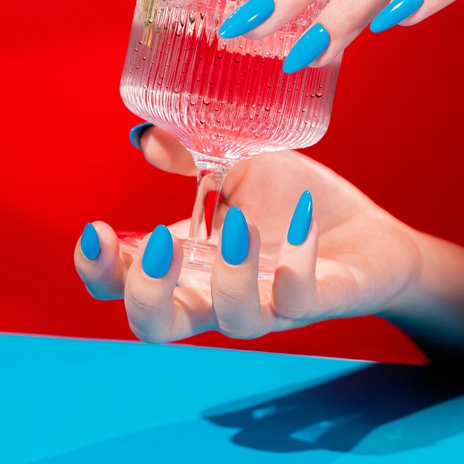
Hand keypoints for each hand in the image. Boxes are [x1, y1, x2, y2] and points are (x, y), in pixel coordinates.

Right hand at [74, 126, 421, 342]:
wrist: (366, 233)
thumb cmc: (292, 204)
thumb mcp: (236, 169)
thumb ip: (190, 157)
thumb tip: (145, 136)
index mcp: (188, 262)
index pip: (122, 285)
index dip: (97, 270)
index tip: (97, 229)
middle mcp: (218, 293)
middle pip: (158, 327)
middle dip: (145, 296)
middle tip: (158, 247)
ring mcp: (269, 302)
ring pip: (234, 322)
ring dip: (228, 277)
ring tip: (236, 224)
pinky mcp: (319, 300)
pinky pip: (301, 298)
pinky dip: (297, 262)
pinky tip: (301, 218)